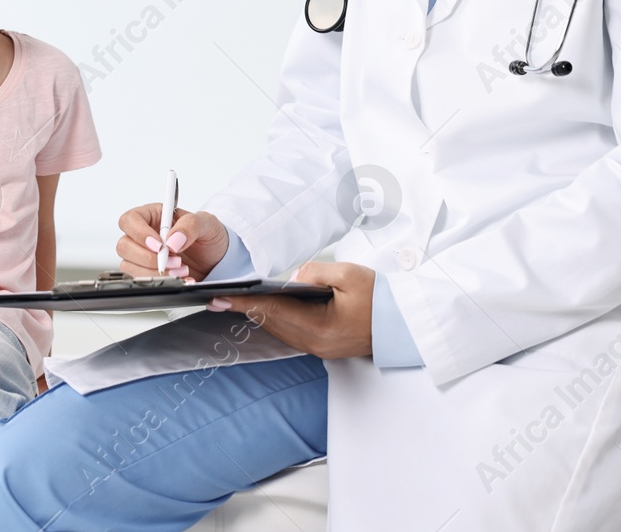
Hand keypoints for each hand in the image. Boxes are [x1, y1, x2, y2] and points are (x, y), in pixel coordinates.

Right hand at [116, 205, 228, 279]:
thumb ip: (190, 226)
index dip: (139, 233)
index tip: (159, 245)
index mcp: (154, 216)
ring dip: (155, 272)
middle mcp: (145, 235)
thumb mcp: (207, 223)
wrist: (218, 260)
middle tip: (174, 261)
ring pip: (129, 265)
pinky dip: (159, 282)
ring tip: (180, 270)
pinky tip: (179, 279)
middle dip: (149, 258)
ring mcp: (143, 256)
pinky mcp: (148, 273)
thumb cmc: (210, 236)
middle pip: (124, 245)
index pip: (130, 220)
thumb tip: (172, 240)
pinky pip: (141, 280)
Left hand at [208, 261, 375, 359]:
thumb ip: (316, 272)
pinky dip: (275, 320)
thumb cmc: (381, 299)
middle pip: (272, 323)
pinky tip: (265, 309)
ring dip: (259, 315)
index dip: (245, 302)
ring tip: (234, 302)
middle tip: (218, 298)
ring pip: (279, 330)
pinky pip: (291, 333)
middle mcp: (316, 343)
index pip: (275, 310)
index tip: (221, 298)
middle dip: (245, 309)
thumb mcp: (350, 275)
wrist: (402, 324)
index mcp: (321, 327)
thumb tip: (295, 277)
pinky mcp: (322, 347)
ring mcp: (319, 349)